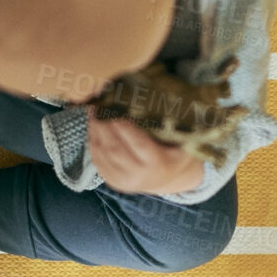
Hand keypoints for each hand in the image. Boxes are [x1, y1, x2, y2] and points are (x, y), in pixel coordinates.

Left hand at [86, 108, 206, 195]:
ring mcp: (123, 181)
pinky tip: (93, 125)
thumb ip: (174, 123)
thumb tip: (164, 95)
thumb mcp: (183, 140)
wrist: (169, 179)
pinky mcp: (112, 181)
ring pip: (102, 154)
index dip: (123, 125)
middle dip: (103, 125)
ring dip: (94, 130)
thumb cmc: (176, 153)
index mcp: (158, 164)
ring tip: (93, 110)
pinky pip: (97, 160)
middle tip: (98, 104)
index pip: (138, 143)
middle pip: (115, 148)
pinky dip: (92, 141)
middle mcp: (138, 176)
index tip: (113, 106)